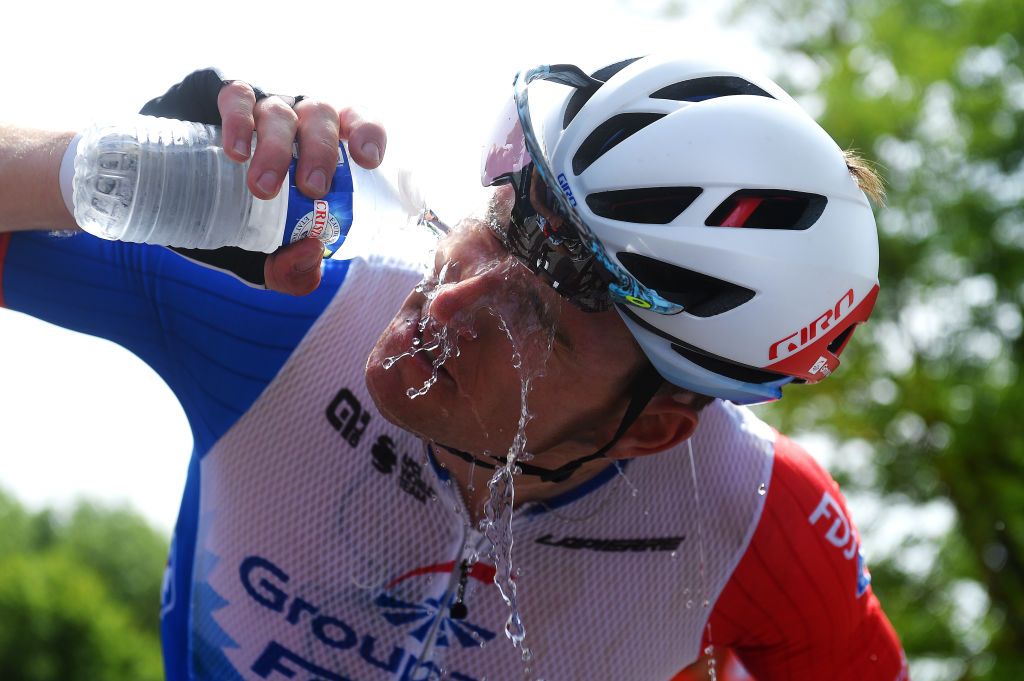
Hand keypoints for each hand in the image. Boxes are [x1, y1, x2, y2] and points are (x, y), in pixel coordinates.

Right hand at [215, 81, 386, 294]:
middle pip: (321, 118)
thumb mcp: (275, 256)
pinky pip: (236, 97)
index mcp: (326, 146)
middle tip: (311, 190)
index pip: (358, 123)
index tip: (367, 161)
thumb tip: (311, 251)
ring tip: (263, 187)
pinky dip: (238, 120)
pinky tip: (236, 151)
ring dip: (276, 148)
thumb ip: (295, 269)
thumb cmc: (250, 223)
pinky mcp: (225, 99)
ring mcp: (265, 106)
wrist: (189, 199)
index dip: (368, 134)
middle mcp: (300, 119)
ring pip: (279, 112)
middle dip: (319, 153)